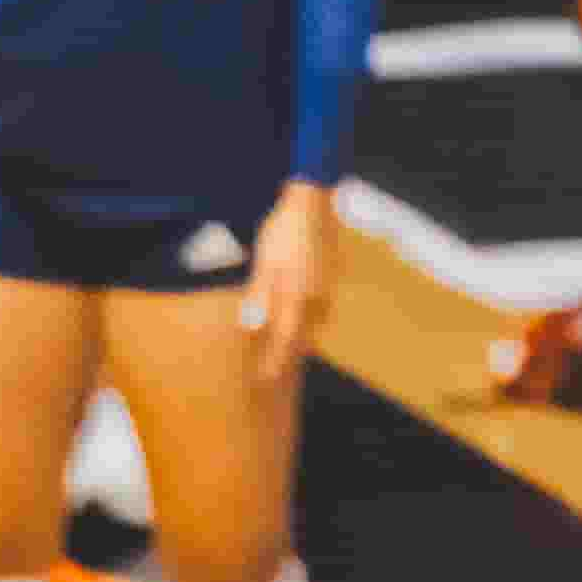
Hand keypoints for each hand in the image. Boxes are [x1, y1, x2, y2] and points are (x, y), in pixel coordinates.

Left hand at [243, 183, 339, 386]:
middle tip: (270, 375)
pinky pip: (320, 307)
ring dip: (300, 341)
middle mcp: (317, 295)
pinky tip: (302, 321)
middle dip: (286, 356)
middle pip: (301, 337)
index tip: (261, 380)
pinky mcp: (331, 275)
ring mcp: (327, 285)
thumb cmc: (283, 230)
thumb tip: (251, 328)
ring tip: (286, 354)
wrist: (311, 200)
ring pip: (314, 324)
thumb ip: (259, 297)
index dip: (273, 362)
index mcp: (298, 294)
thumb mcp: (265, 263)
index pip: (284, 339)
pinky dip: (309, 320)